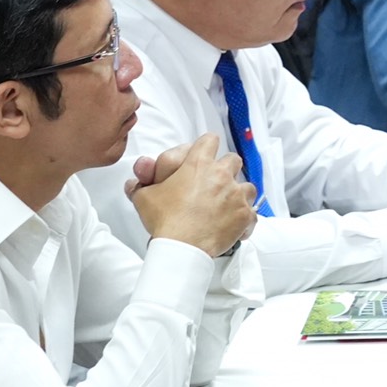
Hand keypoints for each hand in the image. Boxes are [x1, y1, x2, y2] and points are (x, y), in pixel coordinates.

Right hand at [131, 134, 257, 253]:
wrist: (182, 246)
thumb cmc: (165, 220)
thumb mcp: (144, 198)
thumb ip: (140, 185)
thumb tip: (134, 182)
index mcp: (199, 165)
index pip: (209, 140)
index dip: (206, 147)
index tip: (204, 155)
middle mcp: (221, 175)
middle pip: (233, 160)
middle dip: (226, 169)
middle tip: (215, 183)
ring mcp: (236, 195)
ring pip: (247, 186)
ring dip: (238, 193)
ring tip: (226, 205)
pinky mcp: (244, 215)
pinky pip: (252, 214)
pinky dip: (245, 219)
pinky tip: (234, 225)